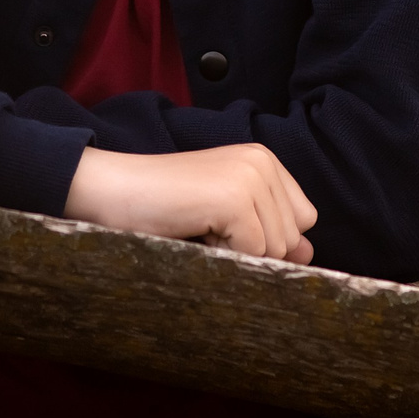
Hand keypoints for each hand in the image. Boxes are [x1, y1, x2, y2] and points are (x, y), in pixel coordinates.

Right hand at [63, 144, 316, 263]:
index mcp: (265, 161)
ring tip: (197, 227)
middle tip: (204, 226)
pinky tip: (193, 232)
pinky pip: (252, 254)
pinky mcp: (235, 198)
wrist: (108, 191)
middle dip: (251, 250)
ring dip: (235, 254)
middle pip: (291, 240)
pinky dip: (222, 256)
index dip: (267, 238)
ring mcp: (250, 177)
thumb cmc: (160, 208)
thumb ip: (269, 231)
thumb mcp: (223, 218)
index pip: (302, 222)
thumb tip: (310, 254)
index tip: (224, 227)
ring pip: (274, 250)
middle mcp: (264, 162)